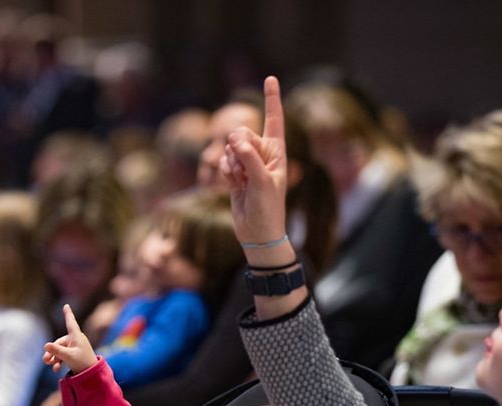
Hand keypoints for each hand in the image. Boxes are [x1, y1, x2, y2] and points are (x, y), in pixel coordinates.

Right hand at [43, 304, 96, 373]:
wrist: (93, 374)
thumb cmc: (83, 363)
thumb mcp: (68, 356)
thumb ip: (57, 351)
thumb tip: (46, 345)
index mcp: (76, 336)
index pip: (70, 322)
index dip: (68, 314)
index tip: (66, 305)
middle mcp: (75, 340)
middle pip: (59, 342)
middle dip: (52, 351)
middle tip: (45, 361)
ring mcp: (75, 347)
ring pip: (60, 350)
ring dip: (54, 357)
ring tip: (49, 365)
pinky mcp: (74, 355)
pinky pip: (64, 355)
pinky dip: (59, 361)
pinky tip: (56, 369)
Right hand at [222, 76, 291, 267]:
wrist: (257, 232)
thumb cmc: (268, 208)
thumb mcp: (262, 181)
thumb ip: (249, 157)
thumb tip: (235, 139)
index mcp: (277, 151)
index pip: (274, 119)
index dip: (272, 99)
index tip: (270, 78)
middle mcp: (263, 153)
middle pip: (242, 132)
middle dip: (239, 148)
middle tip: (245, 169)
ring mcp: (248, 162)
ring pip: (230, 147)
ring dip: (231, 163)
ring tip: (241, 181)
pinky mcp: (235, 172)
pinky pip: (223, 161)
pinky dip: (225, 171)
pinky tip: (233, 184)